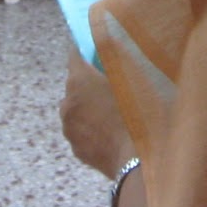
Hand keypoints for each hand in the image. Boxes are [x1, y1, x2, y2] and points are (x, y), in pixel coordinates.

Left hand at [59, 49, 133, 178]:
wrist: (138, 161)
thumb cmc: (139, 115)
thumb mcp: (134, 81)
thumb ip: (121, 66)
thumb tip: (119, 55)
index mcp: (79, 81)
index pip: (74, 54)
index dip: (84, 49)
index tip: (92, 46)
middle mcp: (67, 103)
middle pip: (75, 85)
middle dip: (90, 83)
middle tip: (112, 85)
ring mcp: (69, 129)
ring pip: (77, 110)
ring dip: (90, 107)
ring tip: (114, 113)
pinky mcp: (76, 149)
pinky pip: (82, 131)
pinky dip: (92, 128)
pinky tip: (112, 132)